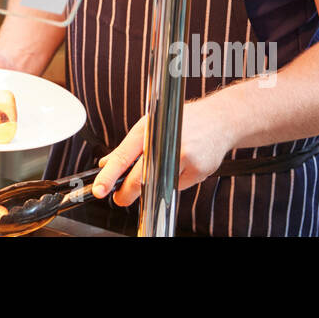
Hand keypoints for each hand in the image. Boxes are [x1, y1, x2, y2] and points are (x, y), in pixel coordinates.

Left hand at [91, 99, 233, 206]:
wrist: (219, 120)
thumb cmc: (182, 121)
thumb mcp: (150, 126)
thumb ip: (129, 147)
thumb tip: (106, 163)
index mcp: (149, 129)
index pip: (123, 156)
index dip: (109, 175)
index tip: (99, 188)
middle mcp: (165, 142)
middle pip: (139, 177)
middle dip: (126, 192)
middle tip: (119, 198)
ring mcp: (183, 157)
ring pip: (158, 183)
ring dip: (154, 183)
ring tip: (162, 167)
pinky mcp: (198, 170)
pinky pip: (177, 186)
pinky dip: (175, 180)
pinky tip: (183, 165)